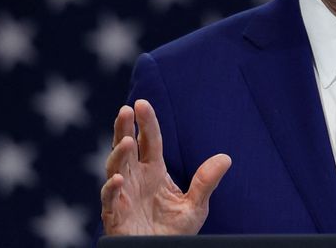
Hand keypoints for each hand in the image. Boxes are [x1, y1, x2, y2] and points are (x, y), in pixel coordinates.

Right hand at [100, 99, 231, 234]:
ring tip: (126, 141)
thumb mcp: (196, 205)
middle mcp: (135, 179)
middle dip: (123, 129)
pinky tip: (119, 179)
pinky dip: (112, 189)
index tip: (142, 104)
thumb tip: (226, 158)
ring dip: (118, 155)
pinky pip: (110, 201)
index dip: (146, 123)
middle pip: (126, 149)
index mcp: (153, 171)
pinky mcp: (115, 217)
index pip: (149, 141)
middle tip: (125, 110)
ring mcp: (123, 196)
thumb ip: (206, 182)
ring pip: (115, 169)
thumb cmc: (175, 231)